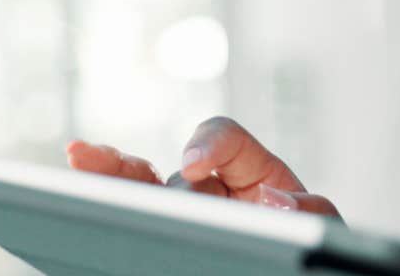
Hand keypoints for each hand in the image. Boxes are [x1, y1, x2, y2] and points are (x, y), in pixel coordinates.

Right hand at [64, 116, 342, 221]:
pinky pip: (125, 215)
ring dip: (109, 180)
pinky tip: (75, 183)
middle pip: (174, 173)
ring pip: (138, 191)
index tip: (196, 165)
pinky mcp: (155, 237)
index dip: (207, 143)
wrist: (289, 265)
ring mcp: (180, 213)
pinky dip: (100, 197)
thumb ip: (313, 211)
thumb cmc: (306, 240)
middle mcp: (209, 186)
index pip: (223, 136)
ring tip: (78, 161)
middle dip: (156, 183)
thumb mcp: (324, 225)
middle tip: (115, 177)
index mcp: (251, 170)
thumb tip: (275, 201)